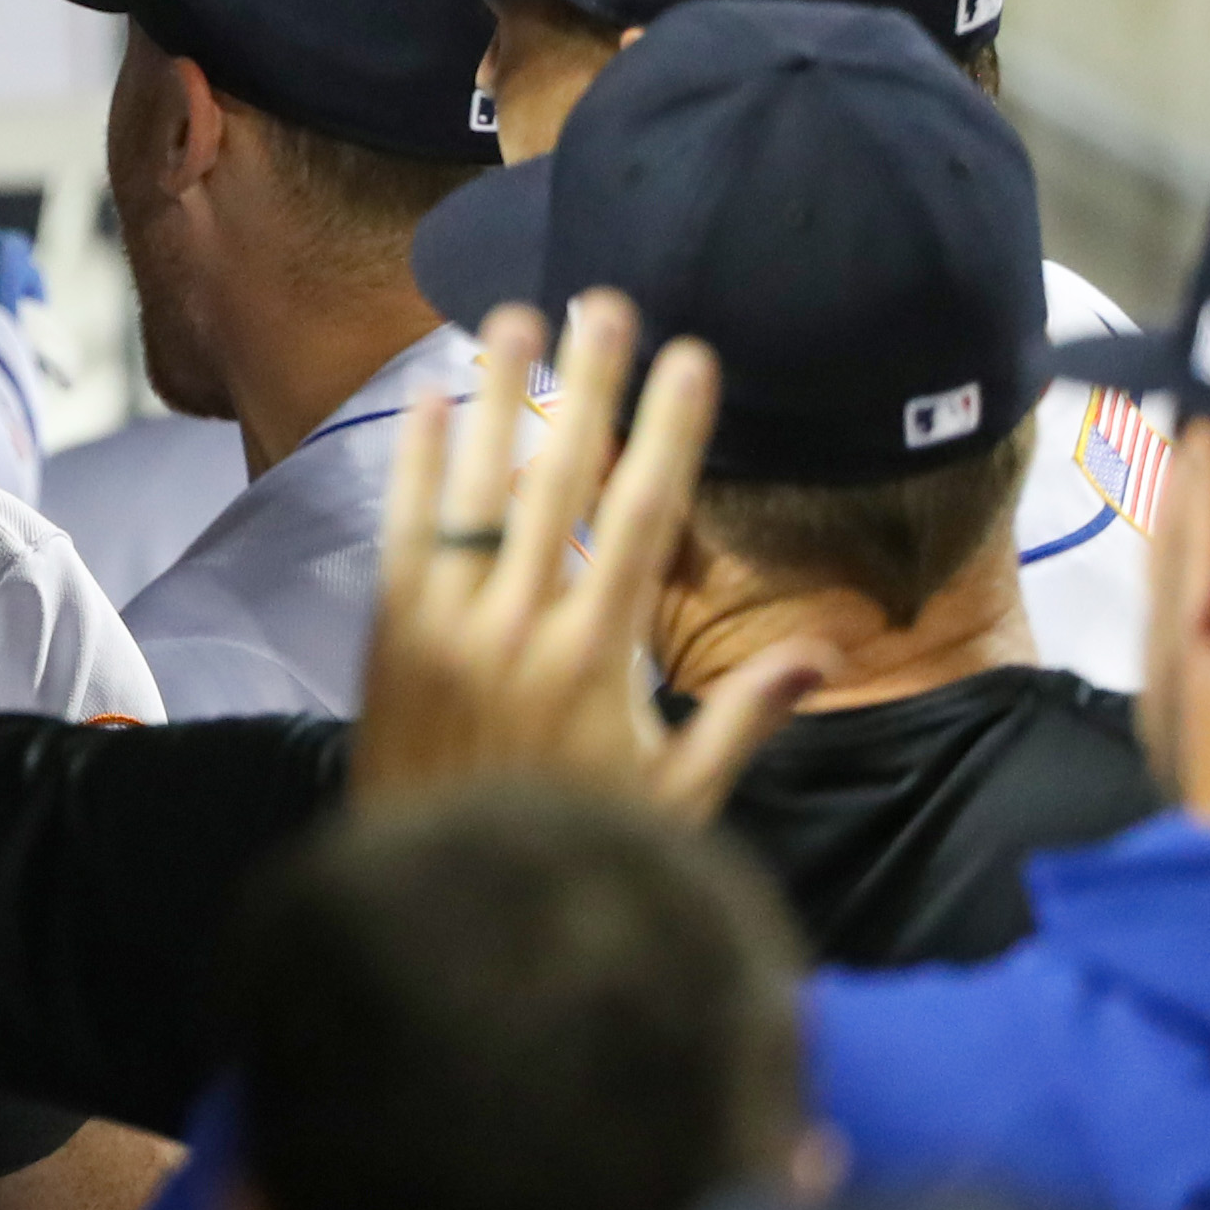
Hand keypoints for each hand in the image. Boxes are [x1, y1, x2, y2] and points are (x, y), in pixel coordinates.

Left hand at [352, 296, 828, 813]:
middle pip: (558, 479)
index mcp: (593, 659)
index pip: (640, 519)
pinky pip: (404, 530)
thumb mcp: (673, 800)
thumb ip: (739, 719)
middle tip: (607, 302)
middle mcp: (516, 627)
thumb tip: (821, 654)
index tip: (691, 360)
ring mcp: (443, 626)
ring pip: (474, 487)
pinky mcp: (388, 636)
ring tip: (514, 319)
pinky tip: (431, 403)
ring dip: (496, 398)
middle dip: (587, 386)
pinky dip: (416, 465)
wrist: (442, 906)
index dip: (668, 433)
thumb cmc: (573, 850)